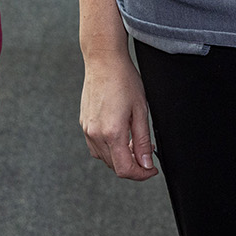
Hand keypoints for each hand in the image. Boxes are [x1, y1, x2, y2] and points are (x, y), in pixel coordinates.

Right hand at [79, 48, 157, 180]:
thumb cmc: (123, 80)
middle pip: (115, 166)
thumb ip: (143, 141)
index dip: (141, 174)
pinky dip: (109, 149)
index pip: (125, 169)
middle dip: (133, 166)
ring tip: (134, 142)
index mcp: (112, 132)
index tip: (151, 170)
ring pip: (105, 159)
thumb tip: (147, 163)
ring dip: (121, 158)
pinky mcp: (84, 124)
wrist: (103, 61)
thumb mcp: (141, 111)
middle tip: (147, 153)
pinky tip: (120, 137)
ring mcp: (87, 130)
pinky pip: (96, 147)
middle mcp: (96, 134)